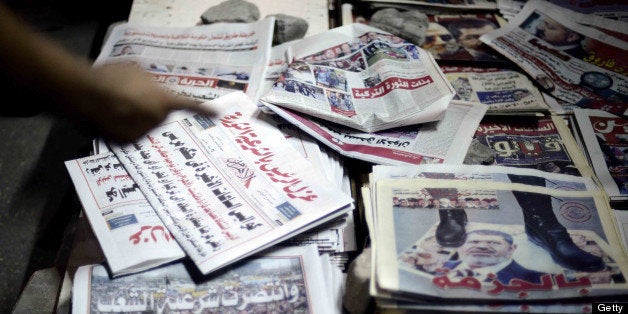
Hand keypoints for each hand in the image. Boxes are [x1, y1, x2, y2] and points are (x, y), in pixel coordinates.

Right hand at [72, 63, 206, 141]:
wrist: (85, 93)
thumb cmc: (111, 77)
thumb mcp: (135, 71)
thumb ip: (148, 82)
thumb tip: (149, 89)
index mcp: (163, 99)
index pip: (188, 104)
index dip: (203, 109)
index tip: (217, 114)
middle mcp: (157, 119)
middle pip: (157, 114)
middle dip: (147, 108)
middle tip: (128, 97)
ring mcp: (142, 132)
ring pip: (142, 124)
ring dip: (133, 117)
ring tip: (114, 104)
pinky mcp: (126, 142)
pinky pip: (127, 132)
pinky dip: (120, 127)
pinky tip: (108, 116)